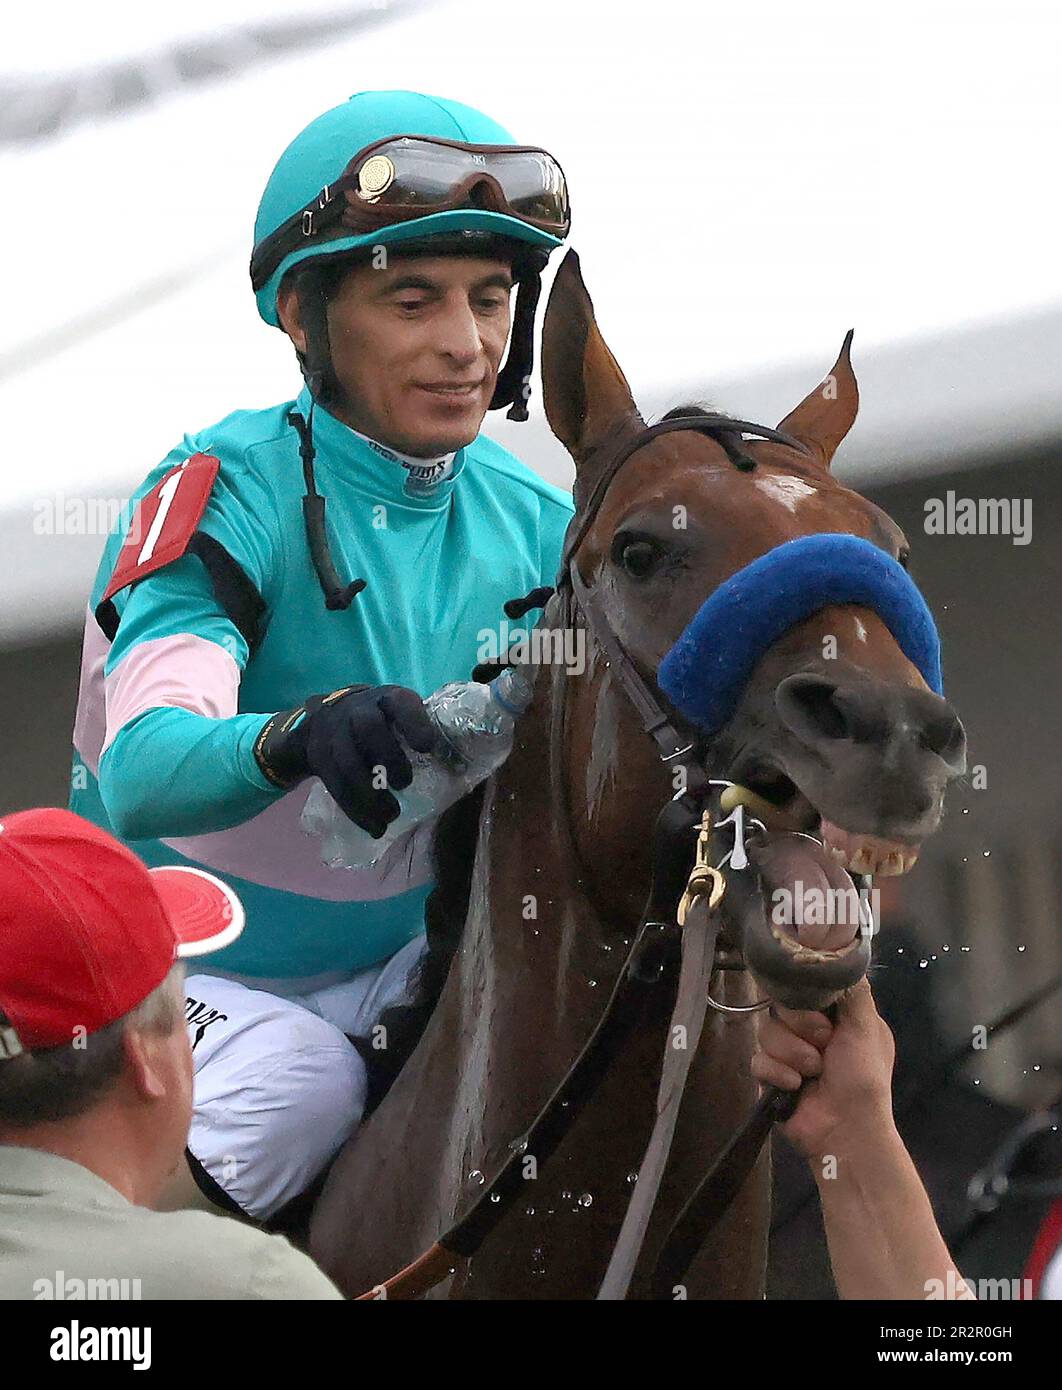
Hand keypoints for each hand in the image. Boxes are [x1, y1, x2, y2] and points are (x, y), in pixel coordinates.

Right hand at [254, 684, 437, 836]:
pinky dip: (356, 810)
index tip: (427, 747)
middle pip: (369, 729)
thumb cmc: (379, 721)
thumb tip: (459, 767)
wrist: (324, 719)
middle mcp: (358, 710)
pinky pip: (335, 785)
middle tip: (405, 784)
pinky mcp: (319, 757)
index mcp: (387, 698)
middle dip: (389, 758)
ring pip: (348, 762)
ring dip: (371, 795)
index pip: (400, 702)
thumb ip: (419, 733)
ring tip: (391, 816)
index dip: (414, 723)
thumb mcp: (397, 715)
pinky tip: (373, 826)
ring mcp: (334, 732)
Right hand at [750, 977, 896, 1163]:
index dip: (806, 992)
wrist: (847, 1130)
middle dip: (801, 1026)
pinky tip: (795, 1088)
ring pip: (767, 1031)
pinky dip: (778, 1074)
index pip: (806, 986)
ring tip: (812, 1072)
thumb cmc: (863, 1077)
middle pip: (781, 1005)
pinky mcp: (772, 1077)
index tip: (816, 1002)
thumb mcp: (867, 1028)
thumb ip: (853, 990)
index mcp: (837, 1017)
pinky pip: (758, 1060)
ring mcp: (790, 1054)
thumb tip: (841, 957)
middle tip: (823, 1044)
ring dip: (792, 1053)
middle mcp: (811, 1031)